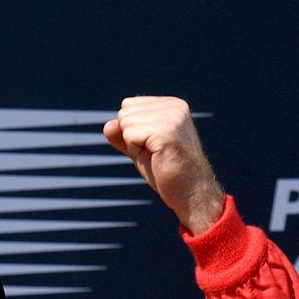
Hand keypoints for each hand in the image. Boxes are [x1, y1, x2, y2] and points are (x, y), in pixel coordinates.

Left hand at [103, 96, 224, 234]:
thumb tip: (108, 125)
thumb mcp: (139, 149)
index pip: (128, 105)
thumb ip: (123, 135)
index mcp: (171, 105)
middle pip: (124, 113)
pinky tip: (155, 158)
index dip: (131, 131)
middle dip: (131, 137)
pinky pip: (130, 135)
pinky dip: (136, 151)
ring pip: (125, 123)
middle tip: (154, 153)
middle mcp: (174, 106)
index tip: (153, 146)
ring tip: (156, 156)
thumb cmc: (166, 172)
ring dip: (134, 146)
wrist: (190, 193)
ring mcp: (172, 116)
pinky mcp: (166, 130)